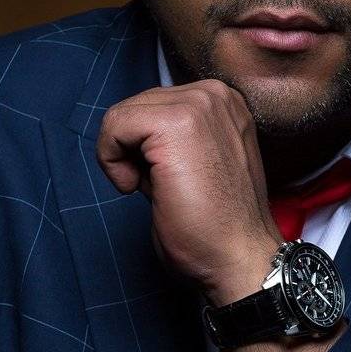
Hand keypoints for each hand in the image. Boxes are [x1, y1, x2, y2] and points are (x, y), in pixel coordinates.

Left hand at [96, 79, 281, 301]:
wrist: (239, 257)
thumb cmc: (217, 225)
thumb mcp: (196, 164)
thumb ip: (170, 140)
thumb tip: (129, 136)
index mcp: (223, 102)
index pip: (155, 105)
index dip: (144, 147)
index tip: (162, 180)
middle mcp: (215, 94)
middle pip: (136, 106)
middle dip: (132, 150)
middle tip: (157, 189)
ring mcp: (199, 104)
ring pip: (122, 115)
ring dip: (121, 156)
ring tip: (153, 189)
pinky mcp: (175, 122)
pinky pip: (115, 124)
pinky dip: (111, 160)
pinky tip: (136, 188)